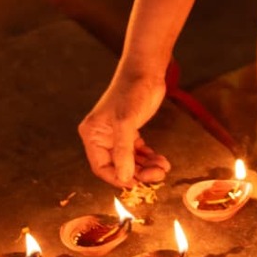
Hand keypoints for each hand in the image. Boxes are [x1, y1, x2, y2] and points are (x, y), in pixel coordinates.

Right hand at [78, 69, 170, 187]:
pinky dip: (149, 157)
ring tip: (163, 168)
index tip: (136, 184)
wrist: (146, 71)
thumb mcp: (126, 122)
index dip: (118, 178)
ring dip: (146, 166)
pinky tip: (161, 160)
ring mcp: (117, 134)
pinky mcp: (131, 130)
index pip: (101, 167)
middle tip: (158, 175)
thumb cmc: (131, 92)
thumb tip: (124, 177)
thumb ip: (124, 150)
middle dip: (138, 172)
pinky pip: (138, 151)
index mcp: (93, 135)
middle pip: (118, 165)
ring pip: (130, 159)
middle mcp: (102, 137)